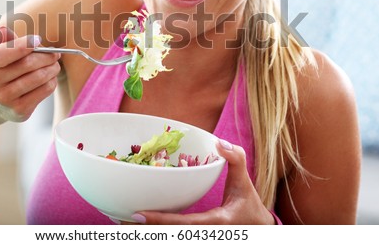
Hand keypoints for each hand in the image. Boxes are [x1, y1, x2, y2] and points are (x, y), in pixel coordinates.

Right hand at [0, 26, 60, 121]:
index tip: (37, 39)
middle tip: (54, 53)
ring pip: (38, 77)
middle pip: (26, 64)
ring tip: (54, 64)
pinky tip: (50, 78)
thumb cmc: (0, 70)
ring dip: (52, 68)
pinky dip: (52, 81)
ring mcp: (4, 99)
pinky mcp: (19, 111)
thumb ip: (4, 41)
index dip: (21, 46)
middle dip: (46, 56)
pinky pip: (44, 90)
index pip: (0, 55)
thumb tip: (3, 30)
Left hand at [130, 140, 276, 224]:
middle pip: (170, 235)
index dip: (160, 221)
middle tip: (121, 218)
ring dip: (148, 231)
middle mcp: (205, 234)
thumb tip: (220, 142)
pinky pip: (175, 234)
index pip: (183, 224)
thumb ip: (235, 160)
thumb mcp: (245, 183)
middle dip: (146, 229)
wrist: (258, 230)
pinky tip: (140, 223)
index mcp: (215, 223)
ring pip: (170, 237)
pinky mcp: (195, 237)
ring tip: (122, 221)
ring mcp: (198, 237)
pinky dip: (157, 229)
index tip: (137, 215)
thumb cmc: (249, 206)